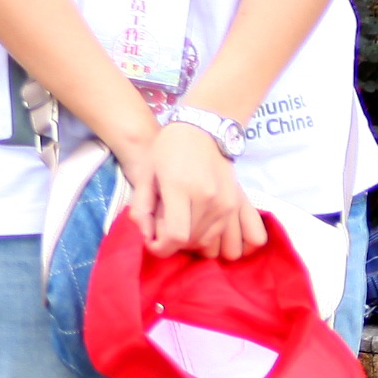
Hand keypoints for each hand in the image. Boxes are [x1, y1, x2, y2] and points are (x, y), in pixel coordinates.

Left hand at [134, 119, 259, 258]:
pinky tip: (196, 225)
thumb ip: (141, 208)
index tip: (151, 242)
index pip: (176, 236)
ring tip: (178, 223)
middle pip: (191, 241)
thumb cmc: (167, 150)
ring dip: (190, 241)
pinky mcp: (236, 204)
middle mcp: (207, 198)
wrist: (202, 130)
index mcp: (180, 188)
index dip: (161, 247)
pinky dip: (207, 237)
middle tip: (162, 227)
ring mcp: (225, 203)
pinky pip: (223, 236)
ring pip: (207, 242)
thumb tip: (145, 238)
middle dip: (172, 243)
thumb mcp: (146, 174)